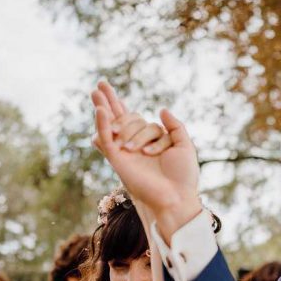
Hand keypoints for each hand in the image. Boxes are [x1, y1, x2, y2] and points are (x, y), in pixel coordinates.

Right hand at [91, 81, 200, 236]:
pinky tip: (101, 110)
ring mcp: (124, 152)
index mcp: (148, 142)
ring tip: (96, 90)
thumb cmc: (183, 176)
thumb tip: (162, 109)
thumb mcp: (184, 145)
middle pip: (119, 118)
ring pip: (113, 125)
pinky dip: (103, 124)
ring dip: (105, 107)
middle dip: (110, 101)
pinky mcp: (117, 159)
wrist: (176, 196)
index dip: (127, 109)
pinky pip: (107, 139)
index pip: (136, 119)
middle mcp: (134, 146)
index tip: (128, 103)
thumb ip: (175, 126)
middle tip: (100, 84)